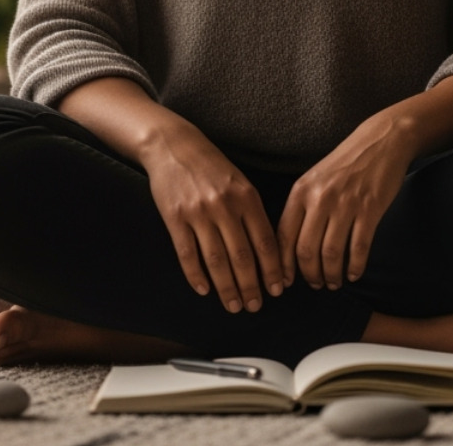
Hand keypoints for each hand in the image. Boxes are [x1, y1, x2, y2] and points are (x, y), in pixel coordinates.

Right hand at [140, 126, 286, 312]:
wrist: (174, 146)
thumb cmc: (212, 167)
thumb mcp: (241, 182)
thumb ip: (253, 212)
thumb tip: (268, 251)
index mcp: (246, 197)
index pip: (265, 242)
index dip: (273, 269)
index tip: (278, 290)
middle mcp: (225, 206)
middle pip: (242, 256)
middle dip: (251, 286)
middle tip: (255, 307)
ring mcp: (199, 213)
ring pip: (217, 260)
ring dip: (226, 288)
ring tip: (233, 306)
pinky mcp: (175, 217)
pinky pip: (187, 254)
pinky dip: (196, 275)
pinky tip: (204, 290)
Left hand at [277, 116, 416, 290]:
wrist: (381, 141)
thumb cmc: (345, 163)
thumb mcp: (314, 179)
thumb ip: (302, 208)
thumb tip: (291, 247)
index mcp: (301, 191)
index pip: (284, 236)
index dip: (283, 265)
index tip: (285, 282)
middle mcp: (320, 198)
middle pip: (306, 250)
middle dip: (309, 275)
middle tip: (316, 284)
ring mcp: (345, 204)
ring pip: (331, 253)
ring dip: (332, 275)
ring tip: (334, 282)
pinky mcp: (370, 209)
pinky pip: (359, 247)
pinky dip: (355, 266)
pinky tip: (354, 273)